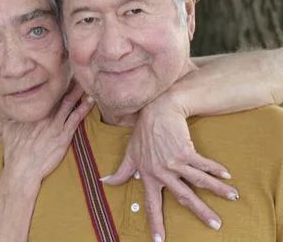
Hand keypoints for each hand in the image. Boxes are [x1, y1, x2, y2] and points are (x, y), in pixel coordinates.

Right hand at [2, 81, 94, 185]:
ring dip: (77, 92)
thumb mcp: (6, 131)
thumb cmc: (14, 152)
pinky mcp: (63, 136)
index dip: (51, 84)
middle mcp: (43, 116)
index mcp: (31, 112)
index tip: (58, 74)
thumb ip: (6, 118)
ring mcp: (54, 125)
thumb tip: (1, 111)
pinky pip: (75, 119)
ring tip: (85, 81)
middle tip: (75, 71)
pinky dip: (84, 108)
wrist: (22, 170)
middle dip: (66, 83)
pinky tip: (91, 100)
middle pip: (57, 95)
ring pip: (68, 103)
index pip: (43, 95)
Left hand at [101, 95, 238, 241]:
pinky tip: (227, 176)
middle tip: (215, 225)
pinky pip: (203, 164)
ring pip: (199, 181)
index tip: (160, 241)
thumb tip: (105, 182)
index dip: (155, 222)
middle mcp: (162, 172)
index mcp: (148, 175)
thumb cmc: (142, 133)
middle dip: (200, 211)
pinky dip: (216, 170)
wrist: (156, 111)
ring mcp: (174, 162)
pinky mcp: (185, 151)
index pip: (151, 203)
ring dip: (217, 190)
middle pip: (183, 196)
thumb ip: (121, 171)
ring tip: (233, 198)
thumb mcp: (130, 153)